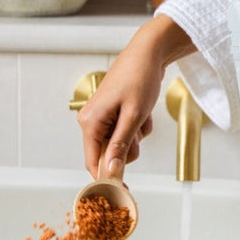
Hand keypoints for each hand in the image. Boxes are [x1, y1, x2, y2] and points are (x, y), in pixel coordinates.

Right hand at [77, 15, 194, 178]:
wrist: (149, 53)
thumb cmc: (139, 78)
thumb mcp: (133, 116)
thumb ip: (120, 145)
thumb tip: (110, 170)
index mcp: (90, 122)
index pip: (93, 162)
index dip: (108, 176)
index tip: (125, 186)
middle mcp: (91, 121)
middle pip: (109, 154)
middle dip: (129, 147)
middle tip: (139, 129)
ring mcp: (101, 117)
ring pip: (121, 143)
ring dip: (136, 135)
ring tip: (142, 115)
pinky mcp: (112, 113)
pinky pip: (126, 131)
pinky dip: (138, 125)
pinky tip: (142, 110)